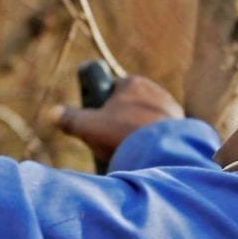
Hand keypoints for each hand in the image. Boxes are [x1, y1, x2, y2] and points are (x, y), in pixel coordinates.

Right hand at [51, 74, 183, 161]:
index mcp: (133, 83)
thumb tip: (54, 114)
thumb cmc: (123, 134)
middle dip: (119, 123)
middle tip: (112, 143)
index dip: (101, 107)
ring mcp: (171, 109)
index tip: (97, 124)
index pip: (111, 90)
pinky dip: (153, 143)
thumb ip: (69, 119)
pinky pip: (161, 133)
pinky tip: (147, 156)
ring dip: (136, 133)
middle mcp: (155, 90)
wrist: (164, 153)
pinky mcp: (183, 126)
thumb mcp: (89, 127)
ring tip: (130, 152)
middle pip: (129, 106)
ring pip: (145, 120)